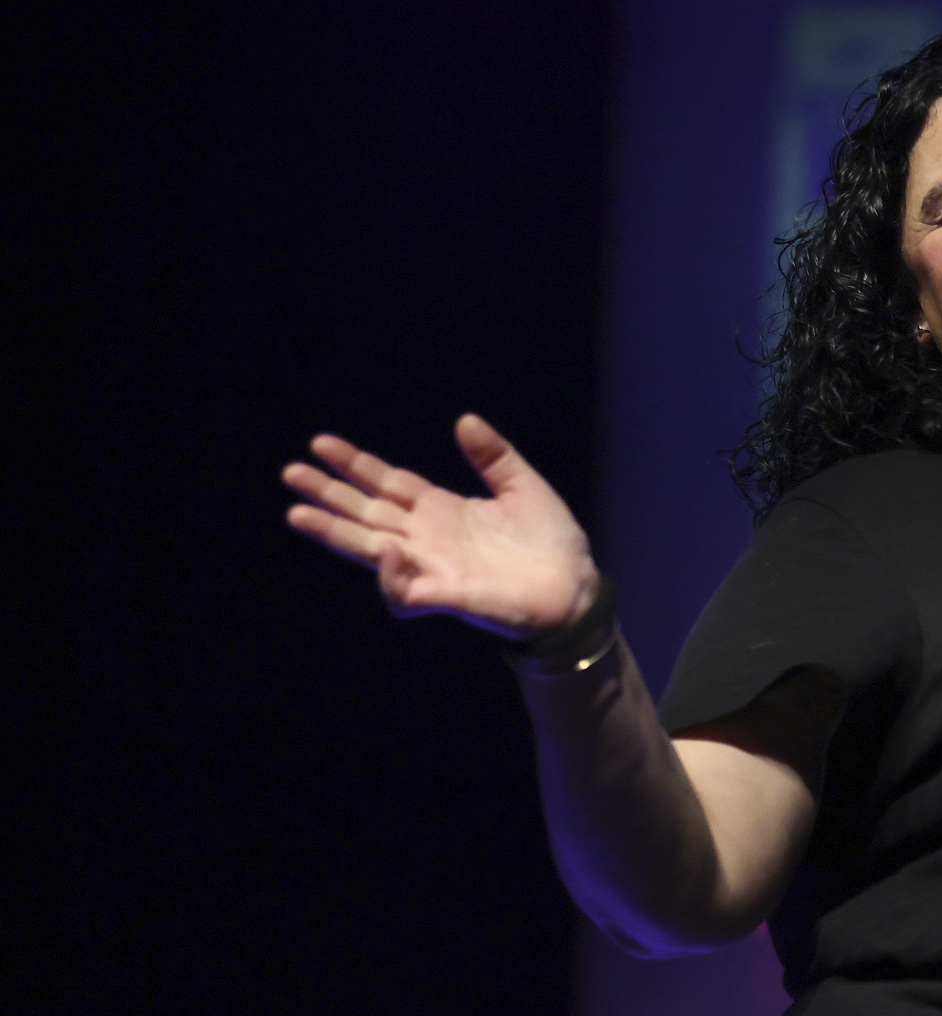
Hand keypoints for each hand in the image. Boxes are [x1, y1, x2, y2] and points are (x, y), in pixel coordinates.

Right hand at [282, 413, 598, 638]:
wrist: (576, 587)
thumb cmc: (551, 542)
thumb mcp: (524, 486)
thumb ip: (494, 456)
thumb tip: (465, 420)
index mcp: (442, 510)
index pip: (387, 483)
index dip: (355, 465)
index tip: (321, 444)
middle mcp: (427, 537)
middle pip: (366, 512)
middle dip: (328, 494)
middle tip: (291, 473)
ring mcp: (432, 567)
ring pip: (370, 549)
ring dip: (335, 533)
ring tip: (298, 515)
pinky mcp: (447, 595)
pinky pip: (405, 591)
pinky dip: (392, 574)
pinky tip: (388, 550)